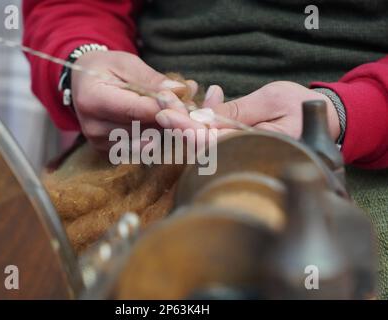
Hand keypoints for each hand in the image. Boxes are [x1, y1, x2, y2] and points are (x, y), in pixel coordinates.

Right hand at [71, 51, 189, 151]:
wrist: (82, 83)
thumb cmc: (106, 68)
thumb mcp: (127, 63)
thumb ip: (152, 79)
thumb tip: (180, 91)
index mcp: (92, 99)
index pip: (137, 110)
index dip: (167, 109)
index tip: (190, 106)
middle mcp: (93, 127)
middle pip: (144, 130)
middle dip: (172, 120)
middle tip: (193, 109)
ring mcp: (100, 143)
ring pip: (147, 142)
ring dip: (167, 130)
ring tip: (180, 113)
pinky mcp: (108, 152)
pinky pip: (142, 149)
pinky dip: (158, 137)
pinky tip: (164, 124)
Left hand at [155, 81, 340, 141]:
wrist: (320, 118)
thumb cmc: (300, 108)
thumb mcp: (273, 102)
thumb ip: (239, 112)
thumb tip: (204, 117)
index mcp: (252, 148)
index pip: (212, 145)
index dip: (186, 130)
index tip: (167, 115)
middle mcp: (240, 153)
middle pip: (200, 144)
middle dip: (177, 123)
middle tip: (159, 104)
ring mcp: (235, 149)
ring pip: (200, 139)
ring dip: (181, 121)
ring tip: (163, 102)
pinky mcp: (232, 141)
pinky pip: (208, 134)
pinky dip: (194, 119)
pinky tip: (181, 105)